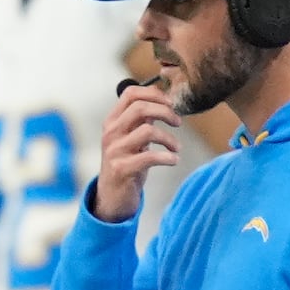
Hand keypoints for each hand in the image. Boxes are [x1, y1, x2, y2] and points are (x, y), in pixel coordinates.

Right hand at [95, 83, 180, 222]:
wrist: (113, 195)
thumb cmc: (127, 163)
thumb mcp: (130, 137)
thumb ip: (140, 120)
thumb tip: (163, 101)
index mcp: (112, 121)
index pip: (130, 94)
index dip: (154, 93)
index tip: (171, 103)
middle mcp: (111, 133)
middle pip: (140, 108)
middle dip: (165, 112)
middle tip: (177, 122)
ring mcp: (115, 151)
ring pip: (148, 131)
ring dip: (169, 139)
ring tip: (176, 147)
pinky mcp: (122, 168)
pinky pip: (150, 157)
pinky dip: (167, 158)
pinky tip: (174, 160)